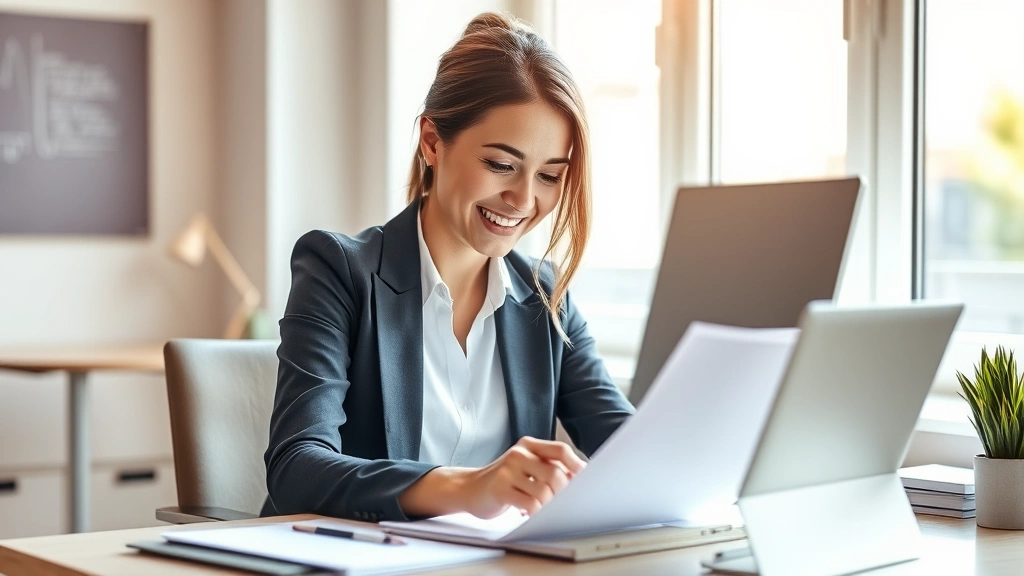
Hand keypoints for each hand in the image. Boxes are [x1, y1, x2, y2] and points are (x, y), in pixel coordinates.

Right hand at [459, 436, 585, 518]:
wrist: (468, 488)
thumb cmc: (504, 480)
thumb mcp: (525, 466)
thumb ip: (547, 467)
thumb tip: (579, 479)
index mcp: (528, 445)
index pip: (561, 450)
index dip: (577, 466)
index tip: (586, 481)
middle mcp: (519, 454)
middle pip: (555, 473)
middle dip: (563, 493)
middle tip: (560, 504)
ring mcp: (508, 470)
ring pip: (544, 491)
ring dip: (548, 506)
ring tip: (541, 509)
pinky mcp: (500, 488)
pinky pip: (530, 504)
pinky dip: (535, 513)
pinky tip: (528, 513)